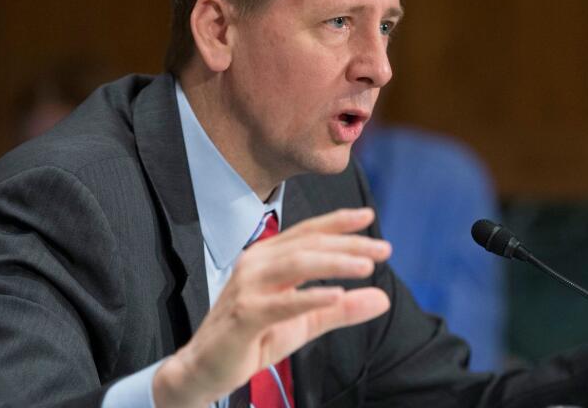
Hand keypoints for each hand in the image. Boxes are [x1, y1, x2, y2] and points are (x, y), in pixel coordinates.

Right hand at [152, 208, 390, 407]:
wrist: (205, 370)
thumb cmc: (252, 339)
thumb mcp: (304, 322)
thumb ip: (341, 309)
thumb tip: (383, 299)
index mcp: (268, 258)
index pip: (308, 233)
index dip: (338, 222)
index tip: (369, 217)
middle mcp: (256, 264)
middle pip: (308, 244)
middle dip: (348, 243)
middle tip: (383, 248)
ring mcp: (247, 287)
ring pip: (296, 264)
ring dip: (335, 263)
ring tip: (366, 266)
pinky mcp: (243, 315)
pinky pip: (282, 302)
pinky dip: (310, 296)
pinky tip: (337, 293)